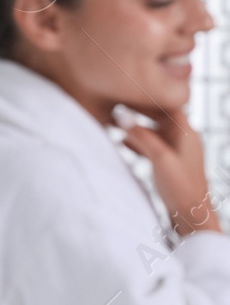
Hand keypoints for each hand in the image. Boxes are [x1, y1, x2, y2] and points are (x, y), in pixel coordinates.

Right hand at [120, 104, 220, 236]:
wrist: (191, 214)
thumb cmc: (182, 188)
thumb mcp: (160, 159)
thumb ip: (141, 136)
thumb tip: (122, 116)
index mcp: (187, 133)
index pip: (169, 104)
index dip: (150, 95)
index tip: (129, 90)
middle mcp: (184, 139)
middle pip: (160, 116)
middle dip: (138, 110)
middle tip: (116, 104)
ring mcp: (177, 150)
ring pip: (153, 131)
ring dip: (135, 127)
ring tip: (113, 122)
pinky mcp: (169, 162)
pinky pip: (151, 145)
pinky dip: (137, 141)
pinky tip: (121, 142)